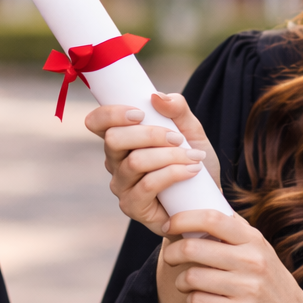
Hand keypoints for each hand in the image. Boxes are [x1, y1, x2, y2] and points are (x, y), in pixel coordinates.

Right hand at [84, 92, 218, 235]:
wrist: (206, 200)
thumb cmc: (193, 163)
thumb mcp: (191, 130)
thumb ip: (177, 109)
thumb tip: (156, 96)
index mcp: (122, 139)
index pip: (97, 122)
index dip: (110, 114)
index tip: (140, 113)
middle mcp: (115, 162)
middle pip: (113, 139)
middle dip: (149, 134)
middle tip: (178, 138)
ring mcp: (121, 185)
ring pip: (134, 162)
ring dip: (168, 156)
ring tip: (193, 157)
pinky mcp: (132, 206)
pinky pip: (147, 186)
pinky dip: (173, 174)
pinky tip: (191, 172)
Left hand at [160, 209, 302, 302]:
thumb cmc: (271, 282)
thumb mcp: (261, 250)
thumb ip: (236, 230)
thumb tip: (209, 198)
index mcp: (254, 241)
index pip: (212, 218)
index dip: (183, 218)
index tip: (169, 225)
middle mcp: (252, 262)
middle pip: (193, 248)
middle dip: (173, 253)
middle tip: (170, 258)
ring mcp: (247, 289)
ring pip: (191, 277)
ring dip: (180, 281)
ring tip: (184, 283)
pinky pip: (198, 301)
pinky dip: (191, 300)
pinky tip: (197, 299)